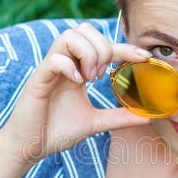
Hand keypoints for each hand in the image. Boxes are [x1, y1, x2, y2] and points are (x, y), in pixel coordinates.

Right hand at [0, 23, 151, 163]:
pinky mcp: (37, 80)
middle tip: (103, 75)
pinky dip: (69, 67)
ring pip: (68, 36)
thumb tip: (147, 118)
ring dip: (87, 54)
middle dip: (102, 48)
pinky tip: (77, 83)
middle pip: (83, 30)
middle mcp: (64, 64)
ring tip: (90, 78)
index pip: (102, 46)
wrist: (30, 147)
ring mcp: (49, 70)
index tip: (144, 57)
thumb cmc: (57, 131)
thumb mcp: (95, 123)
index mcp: (77, 70)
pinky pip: (54, 59)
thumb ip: (119, 117)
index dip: (125, 48)